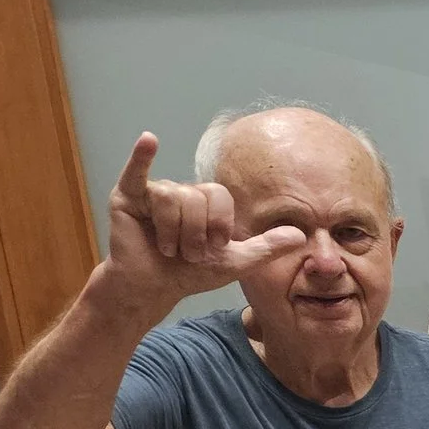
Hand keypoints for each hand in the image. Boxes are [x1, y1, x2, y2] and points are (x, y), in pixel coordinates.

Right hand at [98, 133, 304, 311]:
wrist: (155, 288)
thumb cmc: (191, 273)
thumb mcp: (236, 262)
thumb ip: (266, 247)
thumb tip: (301, 235)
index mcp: (206, 201)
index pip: (220, 196)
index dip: (218, 224)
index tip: (211, 247)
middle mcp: (181, 191)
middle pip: (196, 196)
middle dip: (195, 232)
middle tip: (186, 253)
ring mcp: (153, 191)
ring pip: (171, 198)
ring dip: (173, 232)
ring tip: (168, 249)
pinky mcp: (127, 196)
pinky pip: (137, 171)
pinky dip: (142, 156)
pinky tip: (149, 140)